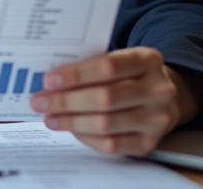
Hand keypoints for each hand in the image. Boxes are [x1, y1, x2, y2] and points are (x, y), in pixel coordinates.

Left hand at [30, 47, 202, 155]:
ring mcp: (157, 119)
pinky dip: (86, 137)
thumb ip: (90, 65)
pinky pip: (112, 144)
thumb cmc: (128, 74)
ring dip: (71, 121)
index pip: (108, 67)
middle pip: (105, 98)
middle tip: (39, 102)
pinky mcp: (149, 143)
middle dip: (66, 101)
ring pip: (106, 124)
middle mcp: (158, 90)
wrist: (162, 97)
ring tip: (49, 117)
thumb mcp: (117, 59)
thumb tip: (50, 81)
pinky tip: (70, 128)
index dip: (76, 74)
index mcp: (148, 60)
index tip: (49, 80)